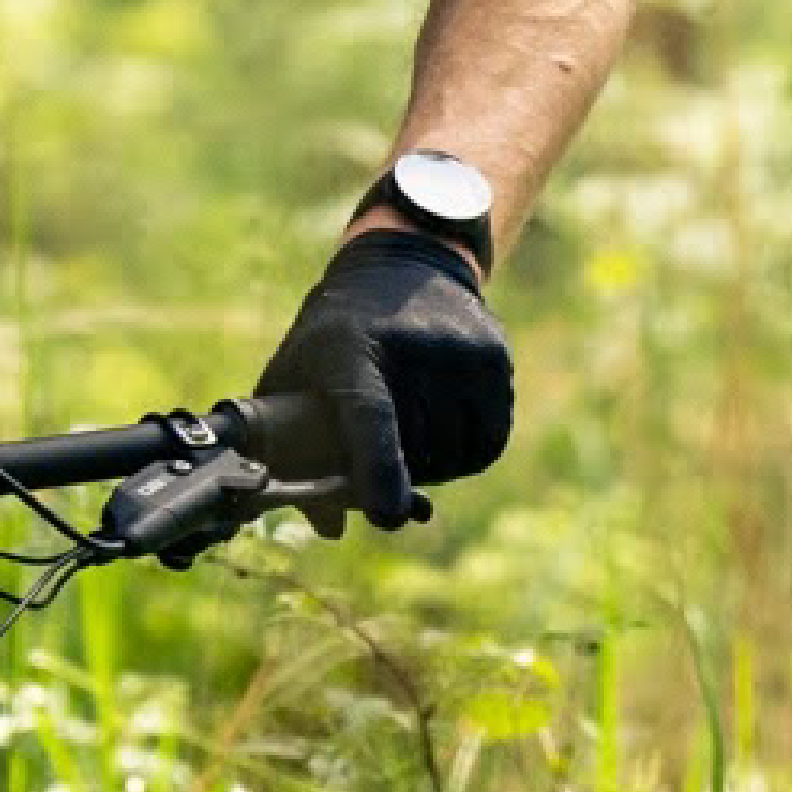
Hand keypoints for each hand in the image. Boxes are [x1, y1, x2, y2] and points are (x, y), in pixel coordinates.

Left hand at [251, 230, 512, 526]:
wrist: (404, 264)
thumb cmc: (335, 337)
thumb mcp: (297, 375)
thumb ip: (295, 451)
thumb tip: (329, 528)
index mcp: (353, 350)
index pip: (372, 419)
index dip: (379, 472)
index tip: (387, 515)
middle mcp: (415, 347)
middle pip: (416, 449)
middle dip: (398, 476)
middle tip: (381, 466)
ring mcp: (462, 351)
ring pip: (456, 454)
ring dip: (433, 468)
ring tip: (410, 440)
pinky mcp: (495, 358)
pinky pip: (488, 441)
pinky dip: (466, 455)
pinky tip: (443, 436)